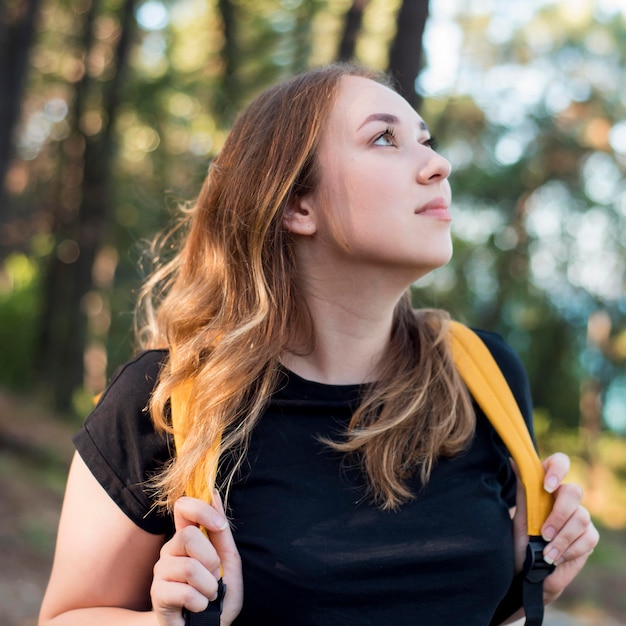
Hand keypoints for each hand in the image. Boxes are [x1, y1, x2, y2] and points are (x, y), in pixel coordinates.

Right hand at [151, 494, 242, 625]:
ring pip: (190, 567)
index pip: (183, 506)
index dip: (201, 509)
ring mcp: (161, 571)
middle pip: (188, 535)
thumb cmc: (216, 595)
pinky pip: (186, 592)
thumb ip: (221, 531)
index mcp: (187, 537)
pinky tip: (198, 607)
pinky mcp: (157, 594)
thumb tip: (215, 494)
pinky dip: (201, 603)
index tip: (219, 526)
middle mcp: (170, 550)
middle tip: (214, 577)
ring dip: (209, 587)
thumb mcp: (228, 561)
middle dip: (211, 559)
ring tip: (208, 595)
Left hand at [511, 452, 599, 605]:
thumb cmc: (520, 540)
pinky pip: (588, 538)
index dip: (557, 470)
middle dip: (559, 514)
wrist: (527, 571)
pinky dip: (570, 550)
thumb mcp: (519, 515)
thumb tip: (514, 460)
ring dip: (562, 538)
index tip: (547, 487)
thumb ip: (523, 490)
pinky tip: (555, 558)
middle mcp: (565, 498)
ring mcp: (579, 517)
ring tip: (546, 553)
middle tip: (543, 533)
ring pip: (581, 518)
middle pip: (574, 492)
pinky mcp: (589, 537)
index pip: (559, 463)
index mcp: (546, 487)